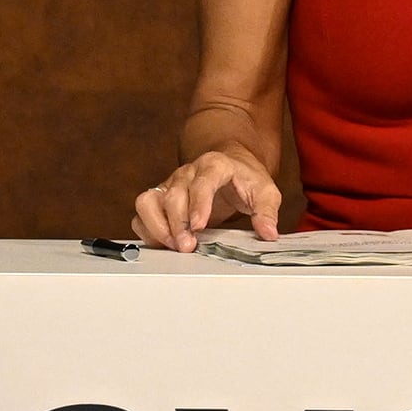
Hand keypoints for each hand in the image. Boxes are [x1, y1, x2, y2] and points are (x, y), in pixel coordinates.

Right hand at [132, 148, 281, 252]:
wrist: (228, 163)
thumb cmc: (244, 177)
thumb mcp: (265, 190)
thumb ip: (267, 211)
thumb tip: (268, 232)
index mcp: (214, 165)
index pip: (202, 181)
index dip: (198, 203)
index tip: (199, 226)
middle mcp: (187, 173)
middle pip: (173, 195)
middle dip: (178, 224)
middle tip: (188, 247)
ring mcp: (170, 184)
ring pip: (149, 201)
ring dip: (157, 226)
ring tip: (173, 247)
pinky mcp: (160, 197)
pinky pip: (143, 211)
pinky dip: (147, 229)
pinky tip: (163, 243)